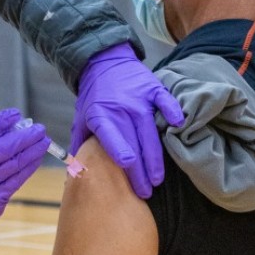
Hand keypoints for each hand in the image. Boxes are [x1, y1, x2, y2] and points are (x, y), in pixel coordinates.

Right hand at [0, 109, 50, 234]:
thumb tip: (17, 121)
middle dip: (25, 138)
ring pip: (12, 166)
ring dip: (32, 152)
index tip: (16, 114)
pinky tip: (36, 158)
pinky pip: (15, 181)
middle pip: (0, 150)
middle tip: (40, 129)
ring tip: (44, 142)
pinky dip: (28, 168)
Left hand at [70, 43, 184, 198]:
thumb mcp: (81, 120)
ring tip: (158, 178)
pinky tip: (179, 125)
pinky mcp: (153, 89)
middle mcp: (121, 108)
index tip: (129, 171)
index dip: (121, 154)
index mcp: (100, 116)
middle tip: (145, 192)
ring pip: (150, 132)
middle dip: (140, 171)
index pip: (111, 138)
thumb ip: (79, 146)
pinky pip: (165, 102)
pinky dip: (173, 112)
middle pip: (134, 144)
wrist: (104, 63)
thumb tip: (74, 175)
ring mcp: (139, 98)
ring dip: (156, 158)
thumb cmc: (93, 98)